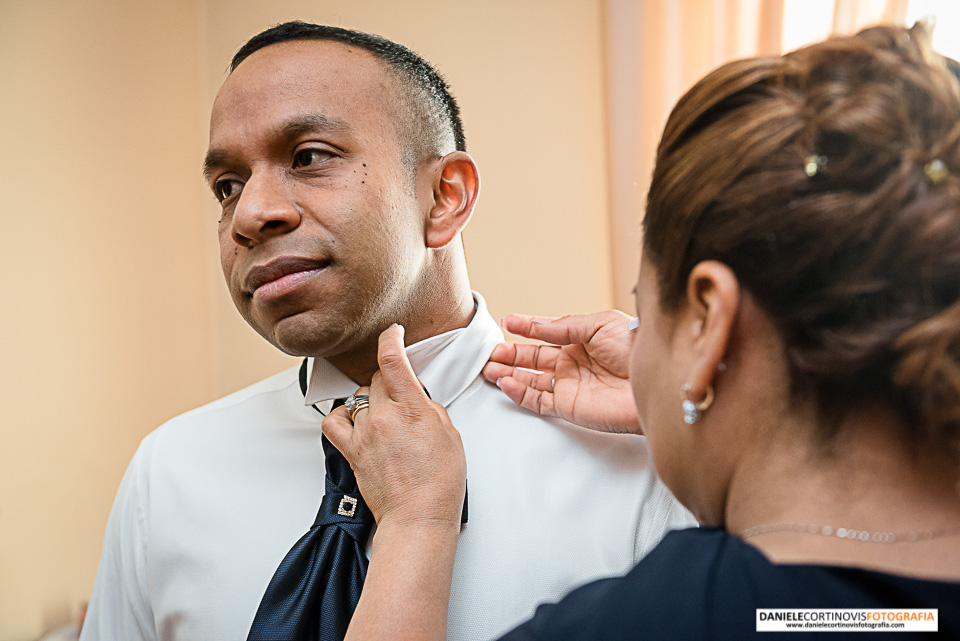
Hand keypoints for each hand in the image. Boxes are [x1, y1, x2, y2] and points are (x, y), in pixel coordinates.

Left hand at [322, 324, 465, 528]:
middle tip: (405, 396)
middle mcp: (382, 417)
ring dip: (372, 399)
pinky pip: (335, 422)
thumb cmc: (439, 483)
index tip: (392, 332)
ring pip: (359, 397)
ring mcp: (363, 434)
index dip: (390, 338)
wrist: (418, 517)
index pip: (392, 360)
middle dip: (390, 379)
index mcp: (411, 409)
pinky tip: (355, 420)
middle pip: (377, 378)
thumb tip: (416, 398)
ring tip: (387, 415)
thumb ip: (429, 408)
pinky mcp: (352, 451)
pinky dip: (343, 416)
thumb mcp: (449, 434)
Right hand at [482, 311, 640, 433]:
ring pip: (531, 380)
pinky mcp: (570, 407)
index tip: (505, 322)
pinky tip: (506, 383)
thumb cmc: (637, 348)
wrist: (656, 380)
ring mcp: (570, 385)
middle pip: (533, 358)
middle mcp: (574, 362)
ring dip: (509, 374)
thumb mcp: (598, 324)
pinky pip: (539, 401)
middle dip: (510, 354)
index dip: (525, 328)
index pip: (546, 333)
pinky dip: (520, 393)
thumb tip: (534, 324)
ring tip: (488, 368)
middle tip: (489, 352)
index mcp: (582, 340)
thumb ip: (563, 326)